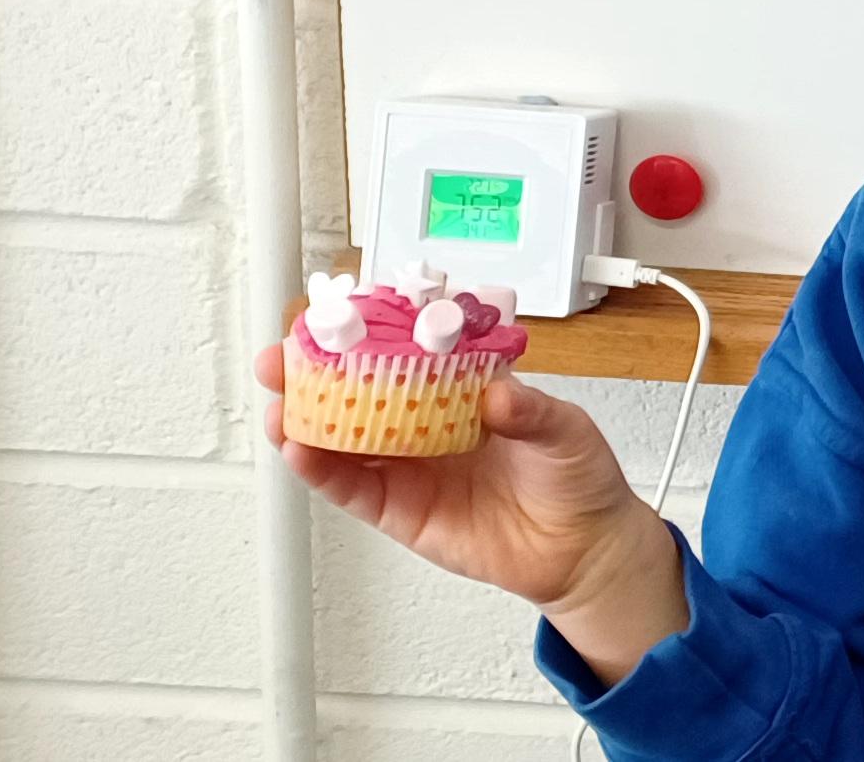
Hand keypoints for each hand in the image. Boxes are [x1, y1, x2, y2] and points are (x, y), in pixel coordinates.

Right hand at [258, 343, 688, 680]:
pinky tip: (300, 450)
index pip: (409, 352)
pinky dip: (321, 469)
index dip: (371, 333)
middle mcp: (428, 423)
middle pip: (359, 391)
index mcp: (464, 390)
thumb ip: (531, 412)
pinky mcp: (400, 509)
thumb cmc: (577, 478)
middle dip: (316, 372)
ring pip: (342, 437)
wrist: (582, 548)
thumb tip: (498, 395)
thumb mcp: (566, 430)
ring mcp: (410, 466)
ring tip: (281, 402)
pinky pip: (350, 487)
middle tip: (284, 356)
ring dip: (305, 418)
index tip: (338, 316)